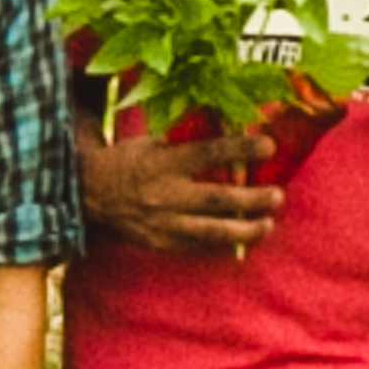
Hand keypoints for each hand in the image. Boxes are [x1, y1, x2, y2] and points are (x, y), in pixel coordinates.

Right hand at [82, 114, 282, 258]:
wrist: (90, 194)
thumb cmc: (129, 161)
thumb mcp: (151, 141)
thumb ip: (185, 137)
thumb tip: (226, 122)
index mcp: (164, 161)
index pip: (209, 152)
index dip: (241, 149)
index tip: (269, 144)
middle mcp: (165, 194)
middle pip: (216, 198)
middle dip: (251, 199)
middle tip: (278, 195)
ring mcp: (164, 222)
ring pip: (211, 231)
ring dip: (244, 230)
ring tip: (268, 225)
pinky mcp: (162, 242)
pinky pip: (197, 246)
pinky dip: (222, 245)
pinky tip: (245, 241)